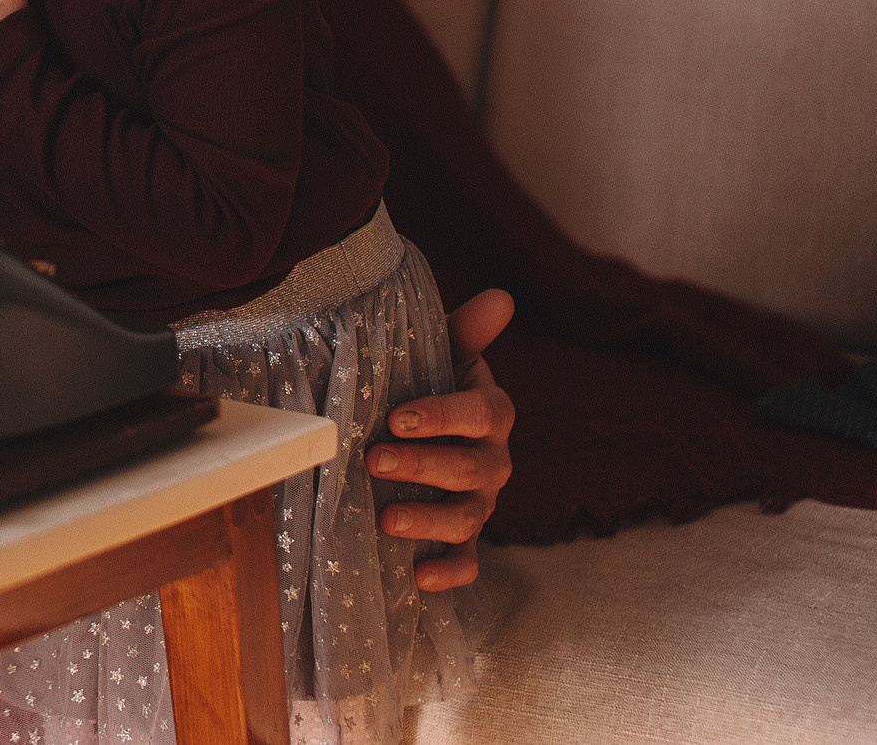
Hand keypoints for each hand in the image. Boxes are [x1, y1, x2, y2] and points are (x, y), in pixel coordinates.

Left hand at [368, 288, 515, 591]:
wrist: (429, 431)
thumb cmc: (430, 383)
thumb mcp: (443, 354)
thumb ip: (466, 331)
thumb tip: (501, 297)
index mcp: (491, 412)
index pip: (478, 413)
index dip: (441, 415)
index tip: (397, 417)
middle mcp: (494, 461)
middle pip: (468, 468)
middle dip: (422, 467)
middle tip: (375, 461)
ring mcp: (482, 504)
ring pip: (466, 519)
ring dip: (429, 523)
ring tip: (387, 521)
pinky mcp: (467, 539)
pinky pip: (469, 563)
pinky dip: (448, 573)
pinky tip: (419, 578)